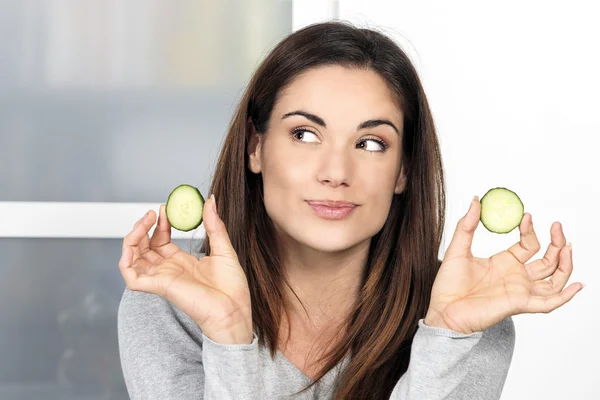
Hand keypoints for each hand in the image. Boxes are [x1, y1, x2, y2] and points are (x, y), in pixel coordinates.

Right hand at [118, 195, 252, 343]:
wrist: (234, 310)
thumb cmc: (232, 287)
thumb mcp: (224, 248)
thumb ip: (214, 225)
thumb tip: (210, 200)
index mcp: (181, 262)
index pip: (160, 240)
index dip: (159, 223)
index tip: (165, 208)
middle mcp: (168, 270)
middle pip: (143, 246)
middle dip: (143, 226)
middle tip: (154, 212)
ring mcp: (161, 278)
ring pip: (132, 258)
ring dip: (133, 237)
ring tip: (145, 221)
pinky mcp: (158, 287)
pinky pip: (131, 277)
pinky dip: (125, 260)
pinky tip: (132, 245)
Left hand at [425, 196, 583, 333]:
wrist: (443, 309)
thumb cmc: (448, 285)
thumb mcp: (457, 249)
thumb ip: (466, 226)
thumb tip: (475, 201)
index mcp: (505, 262)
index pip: (528, 244)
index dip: (530, 230)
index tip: (527, 215)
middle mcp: (516, 277)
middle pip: (548, 260)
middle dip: (557, 243)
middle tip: (558, 226)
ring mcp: (520, 291)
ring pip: (554, 279)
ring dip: (565, 264)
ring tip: (568, 247)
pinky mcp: (519, 304)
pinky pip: (548, 303)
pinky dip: (565, 296)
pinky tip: (577, 285)